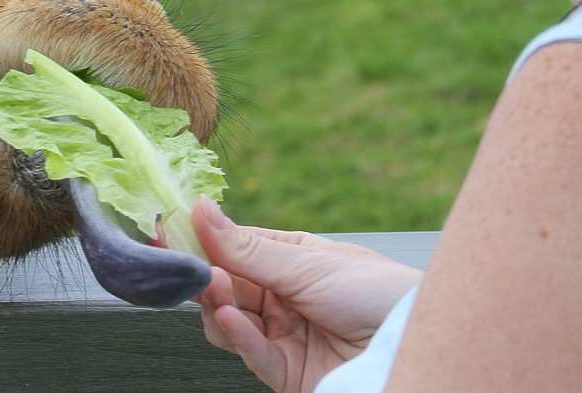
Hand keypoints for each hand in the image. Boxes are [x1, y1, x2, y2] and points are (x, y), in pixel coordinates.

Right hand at [193, 198, 421, 392]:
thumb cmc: (378, 293)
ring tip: (218, 292)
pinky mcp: (287, 371)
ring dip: (218, 306)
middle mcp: (281, 297)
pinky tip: (234, 320)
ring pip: (226, 323)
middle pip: (223, 288)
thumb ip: (246, 248)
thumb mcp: (307, 264)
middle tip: (188, 266)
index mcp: (288, 261)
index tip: (167, 229)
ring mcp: (283, 335)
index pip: (231, 249)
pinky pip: (250, 353)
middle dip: (205, 277)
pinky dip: (237, 336)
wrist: (415, 344)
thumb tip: (199, 210)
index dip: (200, 242)